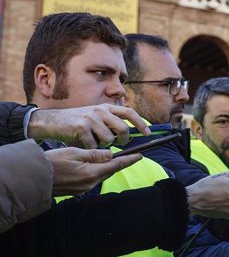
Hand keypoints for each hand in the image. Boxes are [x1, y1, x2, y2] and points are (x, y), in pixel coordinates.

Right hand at [28, 104, 149, 147]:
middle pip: (123, 129)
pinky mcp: (81, 127)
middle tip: (120, 144)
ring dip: (104, 145)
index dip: (140, 123)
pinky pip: (94, 144)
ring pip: (109, 139)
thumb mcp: (95, 116)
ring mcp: (91, 118)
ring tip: (95, 142)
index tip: (148, 133)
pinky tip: (85, 145)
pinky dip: (92, 148)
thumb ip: (110, 121)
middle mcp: (100, 111)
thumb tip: (128, 133)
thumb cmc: (77, 122)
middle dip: (124, 140)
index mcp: (106, 107)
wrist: (52, 121)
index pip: (130, 113)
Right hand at [45, 147, 141, 195]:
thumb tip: (111, 154)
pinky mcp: (79, 191)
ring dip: (108, 167)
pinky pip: (93, 180)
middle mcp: (90, 183)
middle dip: (120, 163)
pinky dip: (98, 172)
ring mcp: (84, 188)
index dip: (129, 160)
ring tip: (113, 158)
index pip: (116, 165)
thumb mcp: (73, 153)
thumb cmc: (52, 162)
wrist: (34, 179)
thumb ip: (94, 154)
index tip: (140, 155)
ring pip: (102, 175)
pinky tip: (96, 166)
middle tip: (129, 154)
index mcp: (91, 173)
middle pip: (110, 171)